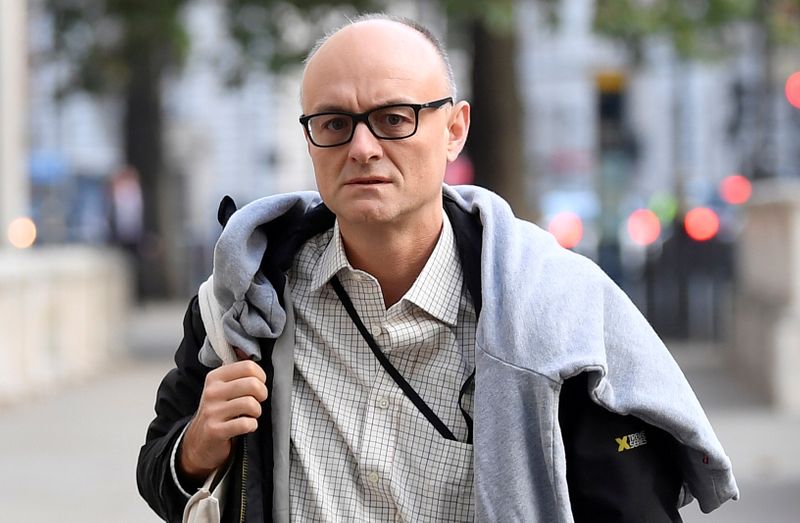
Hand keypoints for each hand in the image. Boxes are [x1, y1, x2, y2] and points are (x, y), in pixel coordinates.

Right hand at [179, 357, 267, 481]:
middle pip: (252, 384)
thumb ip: (236, 371)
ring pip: (250, 404)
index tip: (259, 384)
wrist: (199, 441)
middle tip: (258, 400)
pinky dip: (252, 425)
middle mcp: (212, 392)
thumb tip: (247, 350)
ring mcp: (212, 411)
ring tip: (252, 414)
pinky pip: (245, 424)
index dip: (261, 376)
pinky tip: (247, 426)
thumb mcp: (222, 387)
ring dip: (257, 411)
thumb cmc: (218, 410)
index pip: (248, 366)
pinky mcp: (215, 430)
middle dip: (262, 394)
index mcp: (215, 377)